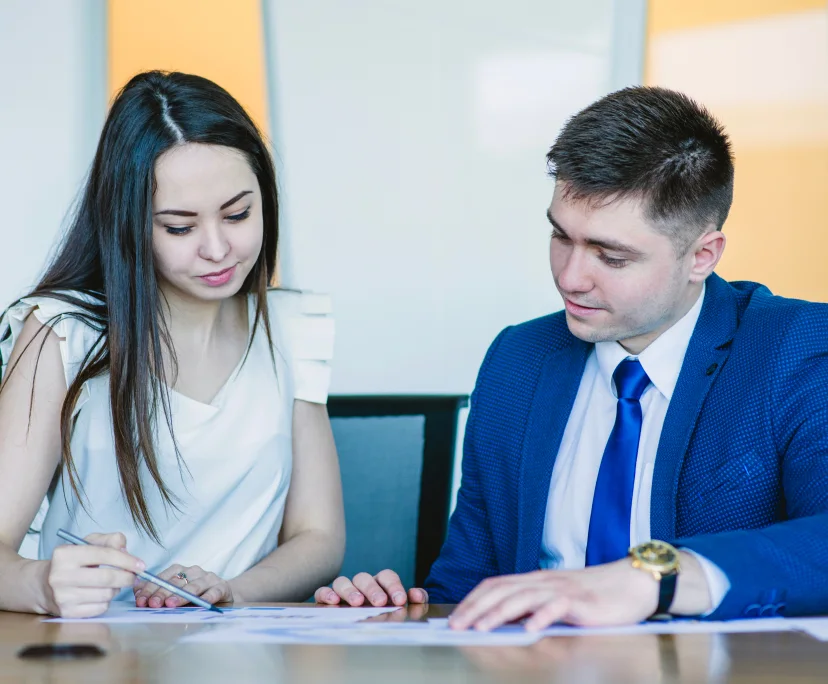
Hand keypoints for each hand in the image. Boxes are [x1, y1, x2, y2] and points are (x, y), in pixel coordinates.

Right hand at [46, 532, 143, 617]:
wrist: (43, 584)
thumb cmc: (73, 561)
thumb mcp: (87, 543)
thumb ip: (110, 540)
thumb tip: (126, 551)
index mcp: (65, 554)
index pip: (105, 555)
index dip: (127, 560)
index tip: (141, 565)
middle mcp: (60, 576)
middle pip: (107, 578)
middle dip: (127, 577)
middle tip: (134, 576)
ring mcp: (62, 597)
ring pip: (106, 594)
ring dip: (116, 589)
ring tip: (112, 583)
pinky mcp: (67, 613)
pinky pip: (100, 608)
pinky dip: (106, 601)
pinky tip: (100, 594)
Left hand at [134, 564, 232, 607]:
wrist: (223, 595)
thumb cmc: (195, 597)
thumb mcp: (176, 594)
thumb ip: (158, 592)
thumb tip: (137, 591)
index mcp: (180, 571)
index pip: (163, 577)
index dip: (150, 589)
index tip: (140, 601)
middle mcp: (194, 572)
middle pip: (176, 582)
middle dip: (162, 593)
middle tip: (153, 604)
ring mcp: (209, 578)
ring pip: (194, 585)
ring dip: (182, 595)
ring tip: (171, 604)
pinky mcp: (222, 587)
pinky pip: (214, 591)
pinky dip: (207, 597)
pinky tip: (201, 603)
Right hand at [314, 569, 427, 606]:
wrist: (372, 623)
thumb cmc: (389, 613)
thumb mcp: (404, 606)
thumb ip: (415, 599)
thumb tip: (417, 595)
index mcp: (380, 583)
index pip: (386, 576)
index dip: (393, 586)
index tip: (400, 599)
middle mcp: (361, 584)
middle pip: (364, 577)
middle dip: (372, 589)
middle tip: (380, 602)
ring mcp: (344, 591)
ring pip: (342, 581)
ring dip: (350, 591)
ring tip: (357, 603)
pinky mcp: (328, 599)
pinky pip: (322, 591)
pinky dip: (326, 593)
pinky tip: (333, 602)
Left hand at [449, 559, 658, 631]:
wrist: (631, 584)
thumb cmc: (594, 596)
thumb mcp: (556, 599)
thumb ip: (532, 606)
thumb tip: (504, 622)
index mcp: (534, 580)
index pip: (495, 585)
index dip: (473, 600)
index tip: (455, 617)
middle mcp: (544, 581)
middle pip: (502, 590)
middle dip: (476, 608)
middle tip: (457, 625)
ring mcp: (561, 589)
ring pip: (524, 597)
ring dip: (500, 613)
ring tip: (482, 628)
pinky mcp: (581, 601)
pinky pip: (558, 607)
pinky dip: (542, 617)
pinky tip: (530, 630)